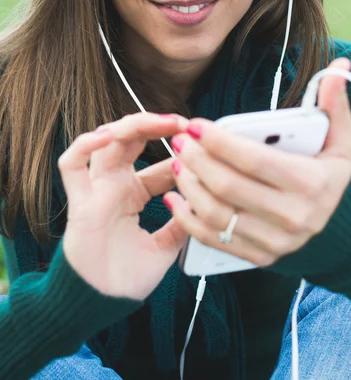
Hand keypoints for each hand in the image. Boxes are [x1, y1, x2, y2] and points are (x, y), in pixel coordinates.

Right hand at [61, 113, 188, 300]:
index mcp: (134, 195)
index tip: (202, 146)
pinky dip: (85, 145)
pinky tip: (108, 136)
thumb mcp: (165, 248)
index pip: (159, 164)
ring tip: (160, 122)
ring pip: (106, 142)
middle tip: (182, 123)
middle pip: (132, 141)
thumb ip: (180, 224)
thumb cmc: (126, 279)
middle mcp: (115, 186)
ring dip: (132, 126)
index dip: (179, 153)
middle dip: (156, 126)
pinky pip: (71, 165)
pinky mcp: (79, 201)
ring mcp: (96, 190)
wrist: (101, 305)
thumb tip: (201, 204)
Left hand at [164, 59, 350, 266]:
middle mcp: (293, 218)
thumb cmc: (330, 174)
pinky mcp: (259, 256)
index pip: (255, 160)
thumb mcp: (342, 140)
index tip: (196, 124)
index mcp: (311, 184)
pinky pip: (214, 239)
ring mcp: (275, 242)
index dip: (220, 141)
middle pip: (229, 187)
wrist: (338, 226)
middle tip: (180, 139)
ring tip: (178, 161)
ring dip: (189, 185)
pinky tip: (176, 196)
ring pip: (216, 214)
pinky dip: (188, 219)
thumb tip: (339, 67)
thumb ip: (336, 103)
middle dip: (197, 159)